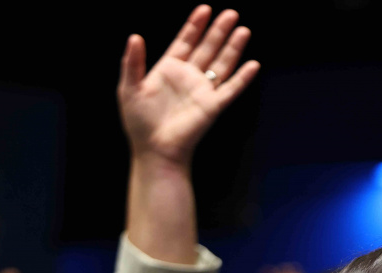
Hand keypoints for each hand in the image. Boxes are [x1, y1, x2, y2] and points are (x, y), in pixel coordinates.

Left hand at [118, 5, 260, 167]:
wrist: (155, 149)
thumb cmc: (140, 122)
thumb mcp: (129, 88)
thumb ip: (132, 62)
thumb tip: (135, 36)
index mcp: (169, 69)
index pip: (185, 41)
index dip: (195, 25)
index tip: (204, 9)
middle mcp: (189, 77)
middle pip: (208, 48)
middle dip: (218, 30)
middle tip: (231, 13)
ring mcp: (202, 91)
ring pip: (222, 64)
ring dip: (233, 48)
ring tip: (243, 30)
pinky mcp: (213, 106)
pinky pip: (231, 89)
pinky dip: (243, 78)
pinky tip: (253, 65)